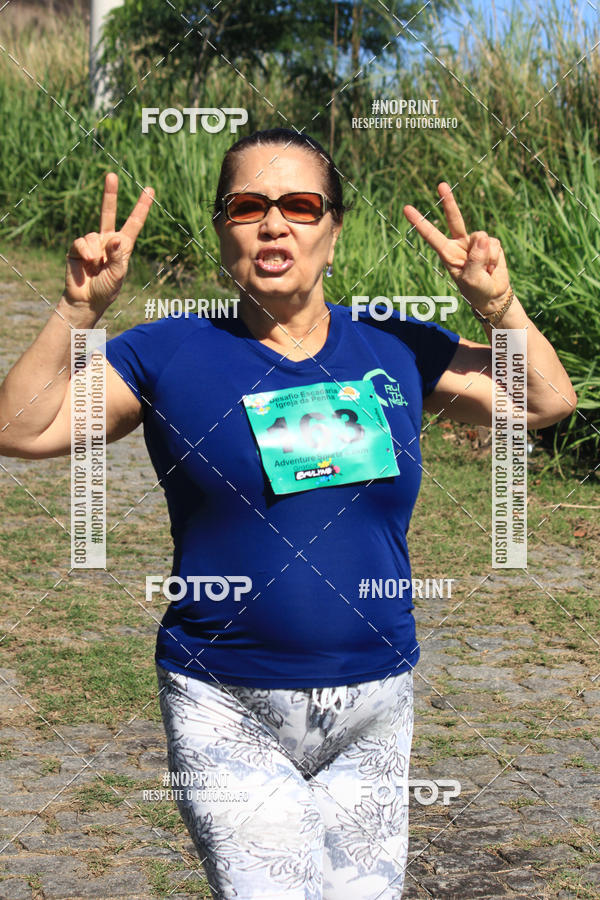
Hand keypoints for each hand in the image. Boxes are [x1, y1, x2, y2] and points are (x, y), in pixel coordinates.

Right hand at [64, 173, 154, 312]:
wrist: (86, 300)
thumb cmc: (107, 289)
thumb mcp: (118, 274)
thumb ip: (118, 256)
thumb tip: (114, 237)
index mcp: (123, 245)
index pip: (134, 223)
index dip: (141, 207)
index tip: (150, 190)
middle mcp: (108, 240)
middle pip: (108, 212)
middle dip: (109, 194)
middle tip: (112, 175)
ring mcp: (92, 242)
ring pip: (94, 234)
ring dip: (96, 252)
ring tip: (96, 267)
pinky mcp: (78, 247)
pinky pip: (82, 241)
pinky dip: (86, 251)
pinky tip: (87, 262)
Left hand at [403, 182, 510, 313]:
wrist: (493, 295)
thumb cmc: (476, 290)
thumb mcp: (471, 279)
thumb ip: (475, 259)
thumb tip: (483, 237)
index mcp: (447, 253)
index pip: (431, 235)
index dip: (420, 222)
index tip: (406, 209)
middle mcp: (459, 244)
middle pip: (454, 219)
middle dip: (448, 202)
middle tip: (441, 185)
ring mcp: (475, 242)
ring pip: (481, 237)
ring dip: (486, 257)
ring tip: (485, 270)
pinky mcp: (491, 243)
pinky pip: (494, 244)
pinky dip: (495, 258)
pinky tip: (492, 267)